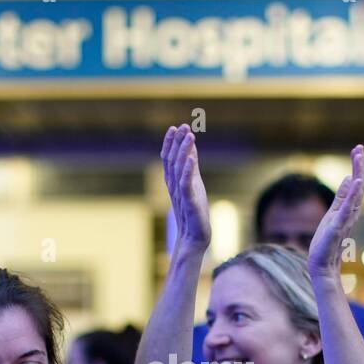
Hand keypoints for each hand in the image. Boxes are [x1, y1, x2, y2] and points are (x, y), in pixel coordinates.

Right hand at [161, 124, 209, 246]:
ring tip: (189, 135)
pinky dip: (187, 171)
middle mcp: (174, 186)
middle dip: (176, 142)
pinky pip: (186, 185)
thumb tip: (191, 149)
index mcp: (174, 182)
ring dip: (183, 151)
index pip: (168, 159)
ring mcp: (180, 194)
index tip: (174, 127)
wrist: (194, 238)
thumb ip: (191, 167)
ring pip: (179, 169)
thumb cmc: (194, 211)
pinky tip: (190, 159)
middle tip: (182, 126)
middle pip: (172, 160)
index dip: (170, 143)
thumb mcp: (193, 184)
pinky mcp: (189, 203)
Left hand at [307, 144, 363, 279]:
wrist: (322, 266)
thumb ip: (341, 199)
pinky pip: (347, 209)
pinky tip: (356, 181)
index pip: (355, 185)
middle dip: (359, 166)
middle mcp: (350, 213)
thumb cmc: (326, 244)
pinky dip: (353, 195)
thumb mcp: (333, 216)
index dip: (357, 167)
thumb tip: (349, 178)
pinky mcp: (338, 227)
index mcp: (347, 209)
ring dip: (357, 175)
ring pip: (355, 194)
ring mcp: (345, 220)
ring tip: (358, 158)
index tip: (358, 150)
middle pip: (358, 186)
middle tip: (359, 147)